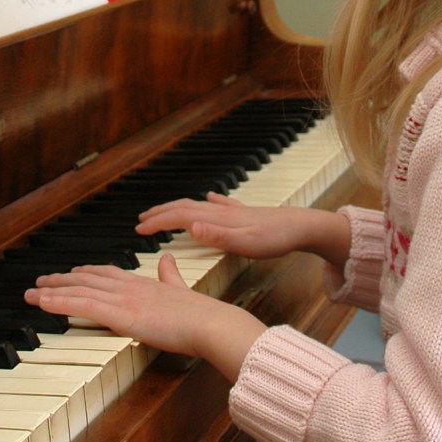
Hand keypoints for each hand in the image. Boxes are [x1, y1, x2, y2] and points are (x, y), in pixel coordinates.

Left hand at [24, 254, 263, 382]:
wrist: (208, 322)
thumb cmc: (199, 314)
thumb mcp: (181, 289)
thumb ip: (170, 275)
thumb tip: (167, 259)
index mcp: (144, 282)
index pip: (108, 273)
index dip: (86, 272)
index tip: (71, 272)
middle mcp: (130, 286)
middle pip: (88, 279)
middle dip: (62, 280)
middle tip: (40, 281)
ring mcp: (124, 298)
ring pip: (80, 290)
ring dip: (52, 290)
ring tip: (31, 292)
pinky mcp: (120, 314)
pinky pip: (82, 306)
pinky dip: (60, 302)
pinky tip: (43, 302)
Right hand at [137, 193, 350, 267]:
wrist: (303, 226)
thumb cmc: (276, 239)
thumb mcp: (246, 243)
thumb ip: (217, 236)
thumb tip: (189, 228)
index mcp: (218, 219)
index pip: (180, 216)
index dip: (158, 221)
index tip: (138, 228)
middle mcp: (222, 211)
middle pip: (185, 208)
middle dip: (161, 212)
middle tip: (141, 220)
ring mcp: (234, 211)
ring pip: (199, 205)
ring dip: (179, 208)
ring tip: (165, 212)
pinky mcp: (245, 213)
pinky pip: (221, 204)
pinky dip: (209, 201)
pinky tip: (211, 197)